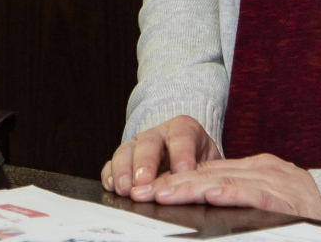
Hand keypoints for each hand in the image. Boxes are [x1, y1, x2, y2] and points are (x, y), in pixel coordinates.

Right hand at [101, 116, 219, 197]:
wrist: (188, 156)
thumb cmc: (200, 161)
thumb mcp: (210, 163)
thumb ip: (206, 173)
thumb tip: (203, 191)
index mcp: (184, 129)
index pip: (182, 136)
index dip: (182, 154)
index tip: (183, 171)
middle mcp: (158, 134)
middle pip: (149, 143)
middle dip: (146, 163)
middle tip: (145, 182)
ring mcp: (138, 146)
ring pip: (126, 151)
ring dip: (124, 171)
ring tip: (126, 189)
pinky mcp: (124, 160)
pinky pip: (112, 164)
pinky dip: (110, 175)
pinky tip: (112, 187)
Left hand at [139, 153, 320, 218]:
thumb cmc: (308, 205)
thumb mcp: (270, 191)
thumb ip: (240, 191)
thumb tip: (204, 196)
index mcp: (255, 169)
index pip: (206, 171)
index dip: (175, 179)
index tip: (146, 188)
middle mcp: (261, 171)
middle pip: (208, 174)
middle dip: (172, 184)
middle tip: (142, 192)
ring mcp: (274, 183)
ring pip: (224, 181)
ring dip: (190, 189)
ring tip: (162, 193)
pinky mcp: (287, 200)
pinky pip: (255, 195)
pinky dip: (231, 193)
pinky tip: (210, 195)